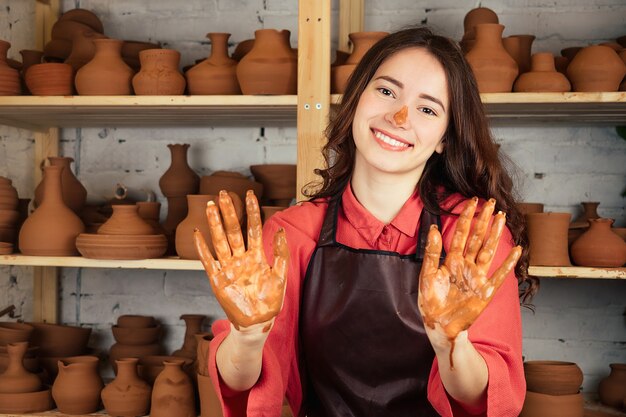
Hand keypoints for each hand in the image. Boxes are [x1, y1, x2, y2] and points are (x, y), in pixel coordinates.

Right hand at [194, 190, 288, 331]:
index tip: (249, 193)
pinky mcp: (218, 280)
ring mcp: (229, 268)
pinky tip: (197, 234)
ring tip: (210, 206)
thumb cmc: (270, 300)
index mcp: (257, 255)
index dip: (252, 210)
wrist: (258, 322)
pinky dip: (202, 248)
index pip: (253, 228)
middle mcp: (241, 258)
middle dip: (229, 212)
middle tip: (223, 193)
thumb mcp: (280, 276)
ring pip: (220, 241)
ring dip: (215, 224)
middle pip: (234, 230)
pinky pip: (208, 261)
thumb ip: (280, 253)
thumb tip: (280, 229)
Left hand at [418, 197, 521, 340]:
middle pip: (478, 238)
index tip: (472, 201)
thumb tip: (434, 228)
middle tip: (491, 202)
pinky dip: (508, 264)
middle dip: (484, 220)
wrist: (439, 325)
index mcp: (452, 260)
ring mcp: (477, 277)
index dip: (467, 217)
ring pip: (489, 251)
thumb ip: (432, 252)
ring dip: (495, 234)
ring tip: (501, 218)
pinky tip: (516, 250)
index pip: (461, 234)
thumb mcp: (427, 275)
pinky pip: (499, 275)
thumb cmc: (431, 301)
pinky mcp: (485, 292)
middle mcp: (466, 265)